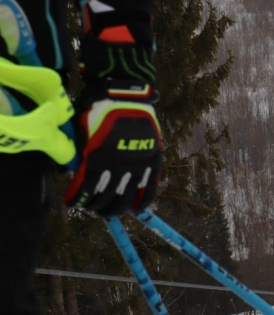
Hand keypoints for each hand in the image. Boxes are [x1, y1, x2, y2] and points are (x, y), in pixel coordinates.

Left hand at [65, 83, 161, 216]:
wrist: (125, 94)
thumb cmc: (98, 110)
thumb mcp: (80, 131)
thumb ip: (77, 153)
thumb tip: (70, 172)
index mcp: (96, 158)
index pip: (85, 189)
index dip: (78, 199)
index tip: (71, 203)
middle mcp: (116, 166)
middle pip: (105, 198)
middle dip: (96, 206)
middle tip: (92, 207)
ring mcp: (136, 165)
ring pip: (126, 197)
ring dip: (115, 207)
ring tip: (109, 210)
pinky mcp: (152, 161)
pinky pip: (149, 188)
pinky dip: (142, 201)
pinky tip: (135, 209)